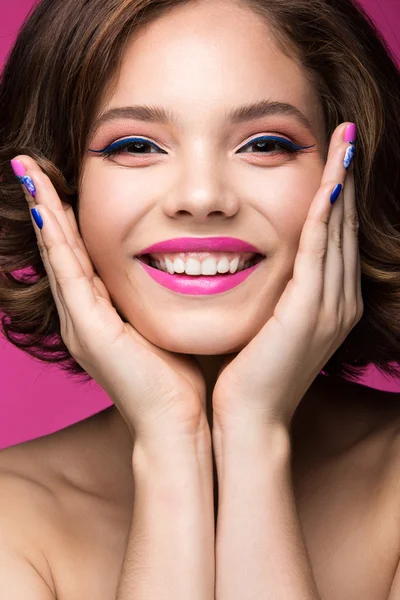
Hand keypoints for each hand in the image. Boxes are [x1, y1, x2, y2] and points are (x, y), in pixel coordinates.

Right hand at [12, 156, 207, 442]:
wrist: (178, 427)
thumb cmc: (179, 380)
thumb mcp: (163, 327)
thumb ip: (158, 299)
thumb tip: (181, 268)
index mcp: (100, 315)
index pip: (79, 255)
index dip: (66, 217)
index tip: (62, 181)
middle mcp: (82, 316)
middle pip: (59, 248)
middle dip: (45, 204)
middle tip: (30, 165)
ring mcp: (81, 324)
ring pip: (57, 255)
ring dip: (43, 211)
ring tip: (28, 171)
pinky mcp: (90, 331)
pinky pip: (69, 275)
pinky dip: (57, 241)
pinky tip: (48, 207)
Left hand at [212, 123, 362, 431]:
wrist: (250, 421)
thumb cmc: (248, 374)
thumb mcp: (267, 324)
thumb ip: (273, 291)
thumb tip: (259, 262)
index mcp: (329, 303)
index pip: (333, 236)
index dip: (336, 194)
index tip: (333, 156)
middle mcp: (339, 301)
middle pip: (342, 226)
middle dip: (345, 177)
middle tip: (345, 132)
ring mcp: (330, 307)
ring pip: (336, 232)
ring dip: (339, 183)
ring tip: (343, 141)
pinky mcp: (310, 312)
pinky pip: (317, 251)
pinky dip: (322, 215)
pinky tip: (326, 182)